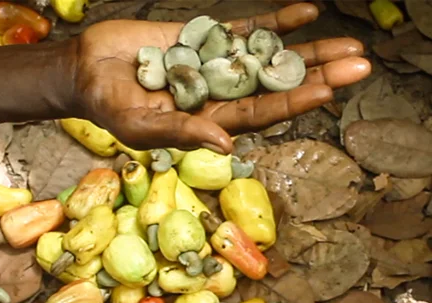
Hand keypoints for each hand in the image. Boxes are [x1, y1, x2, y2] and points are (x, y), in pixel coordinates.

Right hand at [74, 2, 371, 151]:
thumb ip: (181, 132)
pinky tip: (306, 12)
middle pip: (277, 85)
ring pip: (269, 57)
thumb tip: (227, 145)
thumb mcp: (138, 126)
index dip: (292, 101)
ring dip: (308, 49)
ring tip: (349, 43)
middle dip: (317, 74)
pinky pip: (246, 29)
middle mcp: (220, 95)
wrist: (88, 70)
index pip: (259, 113)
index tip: (326, 89)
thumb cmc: (108, 106)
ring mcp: (216, 65)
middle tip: (359, 63)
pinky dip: (275, 22)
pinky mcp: (205, 39)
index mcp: (208, 121)